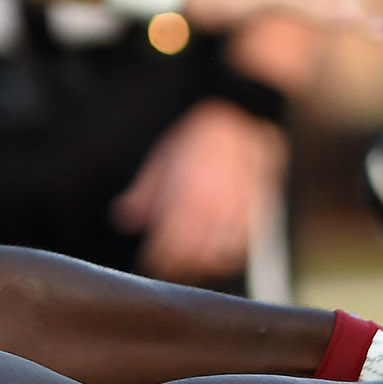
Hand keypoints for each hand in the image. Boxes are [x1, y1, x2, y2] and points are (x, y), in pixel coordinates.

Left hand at [112, 100, 282, 283]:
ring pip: (219, 252)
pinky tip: (221, 253)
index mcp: (184, 195)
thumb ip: (144, 193)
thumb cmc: (197, 134)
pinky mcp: (257, 207)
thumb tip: (125, 220)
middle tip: (171, 270)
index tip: (151, 263)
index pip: (168, 242)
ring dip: (205, 264)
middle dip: (179, 266)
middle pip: (193, 254)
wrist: (240, 113)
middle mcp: (211, 206)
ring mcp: (236, 208)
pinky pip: (244, 241)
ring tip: (195, 266)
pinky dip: (231, 253)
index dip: (158, 258)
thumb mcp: (162, 158)